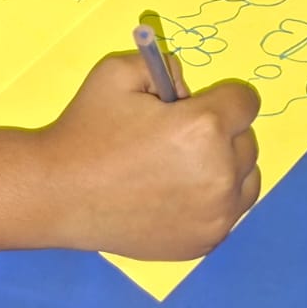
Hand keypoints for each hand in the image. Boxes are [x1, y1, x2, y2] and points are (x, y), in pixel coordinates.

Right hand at [42, 52, 260, 260]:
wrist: (59, 192)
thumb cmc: (87, 130)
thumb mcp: (115, 72)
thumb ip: (162, 66)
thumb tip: (188, 88)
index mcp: (204, 127)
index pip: (245, 101)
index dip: (221, 97)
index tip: (195, 106)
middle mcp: (220, 173)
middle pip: (247, 142)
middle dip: (222, 133)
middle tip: (177, 138)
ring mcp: (216, 215)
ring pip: (246, 180)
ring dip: (225, 169)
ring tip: (181, 168)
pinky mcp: (205, 241)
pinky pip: (229, 213)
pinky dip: (211, 202)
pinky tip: (173, 196)